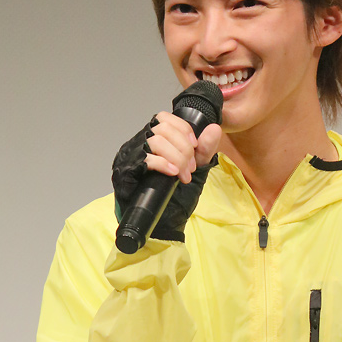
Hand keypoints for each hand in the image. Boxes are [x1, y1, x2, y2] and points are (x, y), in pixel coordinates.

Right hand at [112, 113, 221, 239]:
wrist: (162, 222)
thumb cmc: (174, 195)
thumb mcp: (195, 169)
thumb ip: (204, 150)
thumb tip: (214, 128)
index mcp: (153, 138)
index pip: (164, 119)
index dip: (182, 129)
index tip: (195, 146)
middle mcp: (140, 143)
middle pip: (163, 129)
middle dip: (183, 148)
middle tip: (191, 168)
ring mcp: (131, 155)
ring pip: (155, 140)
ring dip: (176, 158)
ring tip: (183, 175)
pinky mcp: (126, 171)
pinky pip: (145, 159)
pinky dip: (164, 164)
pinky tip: (173, 173)